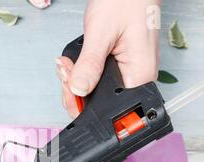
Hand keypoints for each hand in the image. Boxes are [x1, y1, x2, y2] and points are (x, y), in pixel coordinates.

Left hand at [56, 0, 160, 117]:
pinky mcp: (118, 67)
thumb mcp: (101, 34)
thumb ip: (89, 64)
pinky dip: (81, 72)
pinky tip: (73, 62)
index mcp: (139, 78)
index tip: (68, 89)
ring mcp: (126, 74)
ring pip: (93, 92)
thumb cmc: (126, 2)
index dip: (83, 105)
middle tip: (64, 70)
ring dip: (75, 80)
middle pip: (97, 103)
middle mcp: (135, 80)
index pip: (108, 109)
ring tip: (67, 64)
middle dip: (74, 90)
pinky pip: (95, 79)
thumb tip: (78, 90)